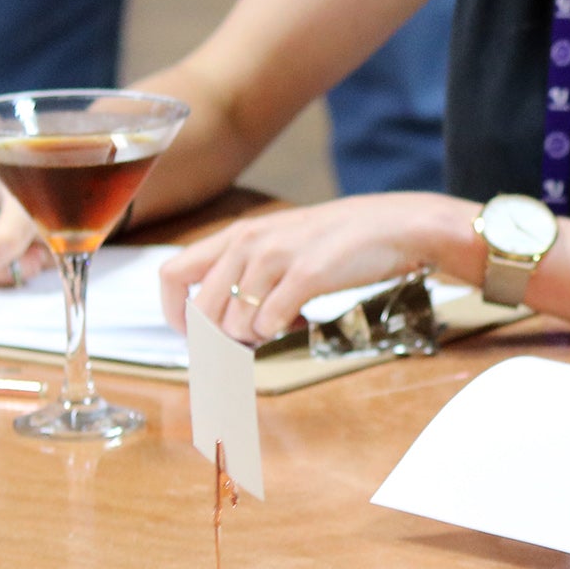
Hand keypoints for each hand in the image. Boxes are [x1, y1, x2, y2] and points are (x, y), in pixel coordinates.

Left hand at [160, 193, 481, 344]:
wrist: (397, 225)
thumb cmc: (339, 239)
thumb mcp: (282, 240)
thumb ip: (245, 268)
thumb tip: (217, 319)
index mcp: (238, 234)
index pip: (172, 275)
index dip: (174, 313)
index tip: (194, 333)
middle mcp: (249, 242)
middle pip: (202, 310)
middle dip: (219, 339)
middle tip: (247, 343)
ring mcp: (277, 257)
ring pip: (236, 323)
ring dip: (255, 337)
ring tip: (283, 325)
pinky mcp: (307, 274)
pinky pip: (271, 322)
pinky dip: (280, 332)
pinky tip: (300, 321)